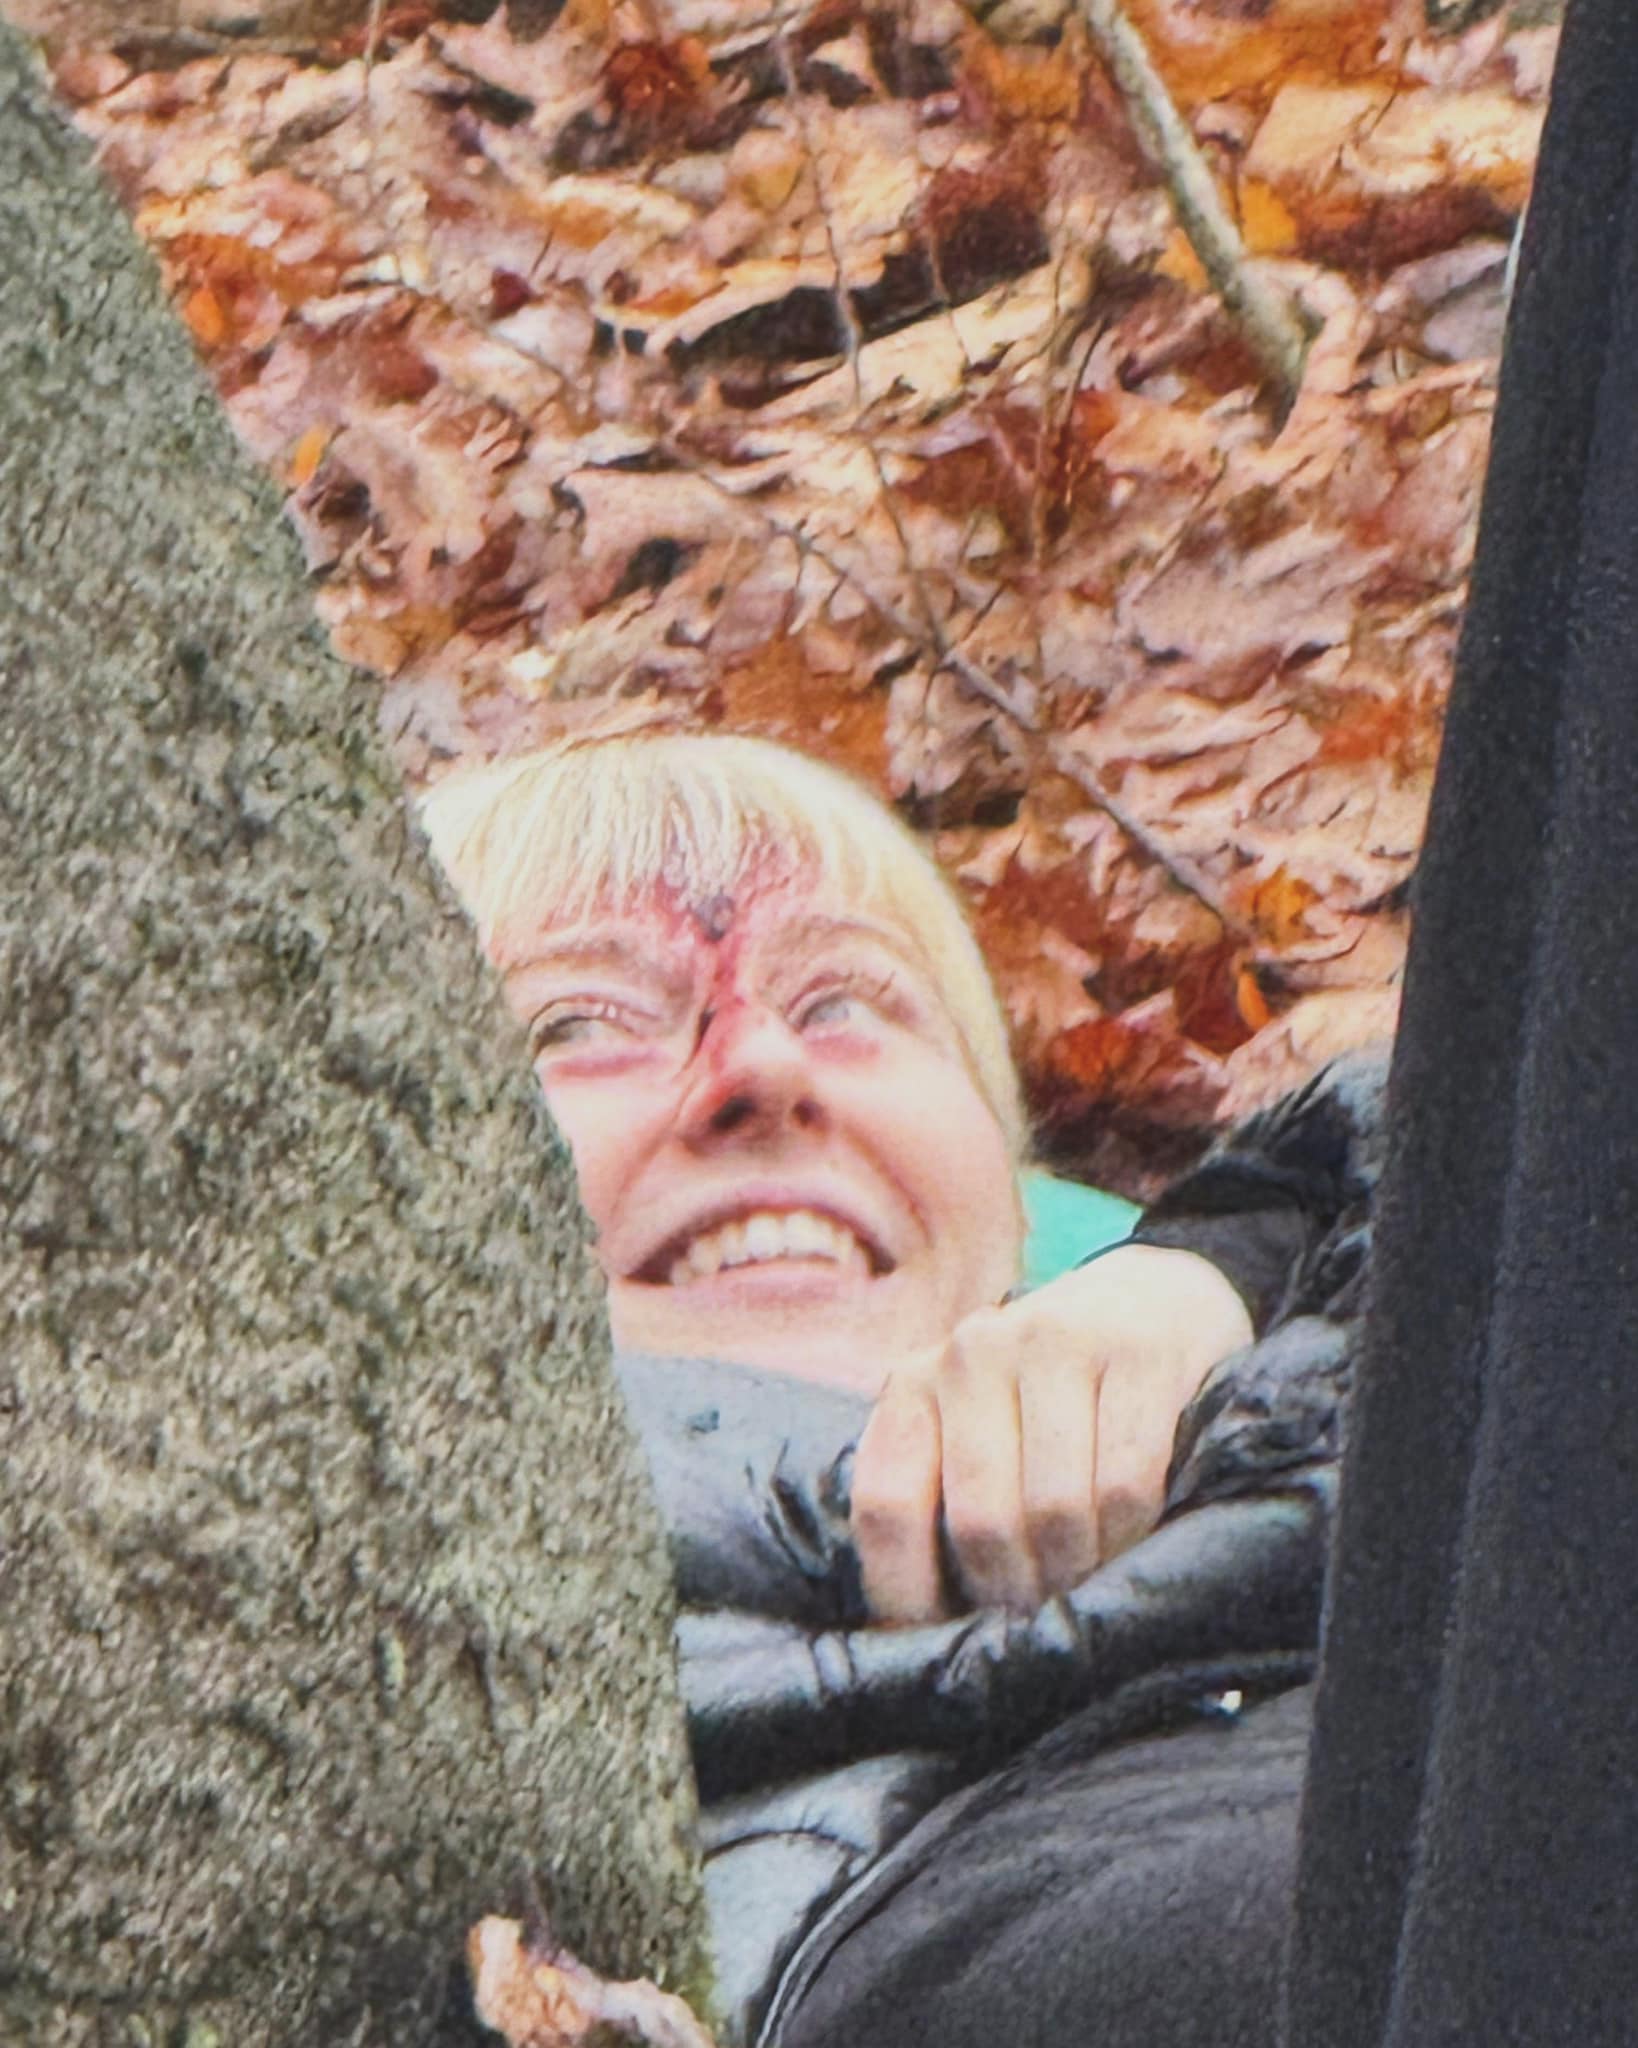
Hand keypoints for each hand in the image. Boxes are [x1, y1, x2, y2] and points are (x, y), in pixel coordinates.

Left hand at [851, 1245, 1253, 1621]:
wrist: (1156, 1295)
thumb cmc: (1052, 1394)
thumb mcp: (978, 1427)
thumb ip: (943, 1498)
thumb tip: (917, 1638)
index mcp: (915, 1379)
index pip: (886, 1505)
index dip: (906, 1595)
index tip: (940, 1649)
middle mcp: (975, 1350)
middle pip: (979, 1521)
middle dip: (1013, 1595)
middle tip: (1040, 1621)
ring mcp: (1057, 1341)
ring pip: (1055, 1510)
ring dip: (1077, 1573)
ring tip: (1088, 1585)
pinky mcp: (1138, 1353)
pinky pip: (1127, 1484)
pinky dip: (1131, 1534)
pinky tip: (1135, 1537)